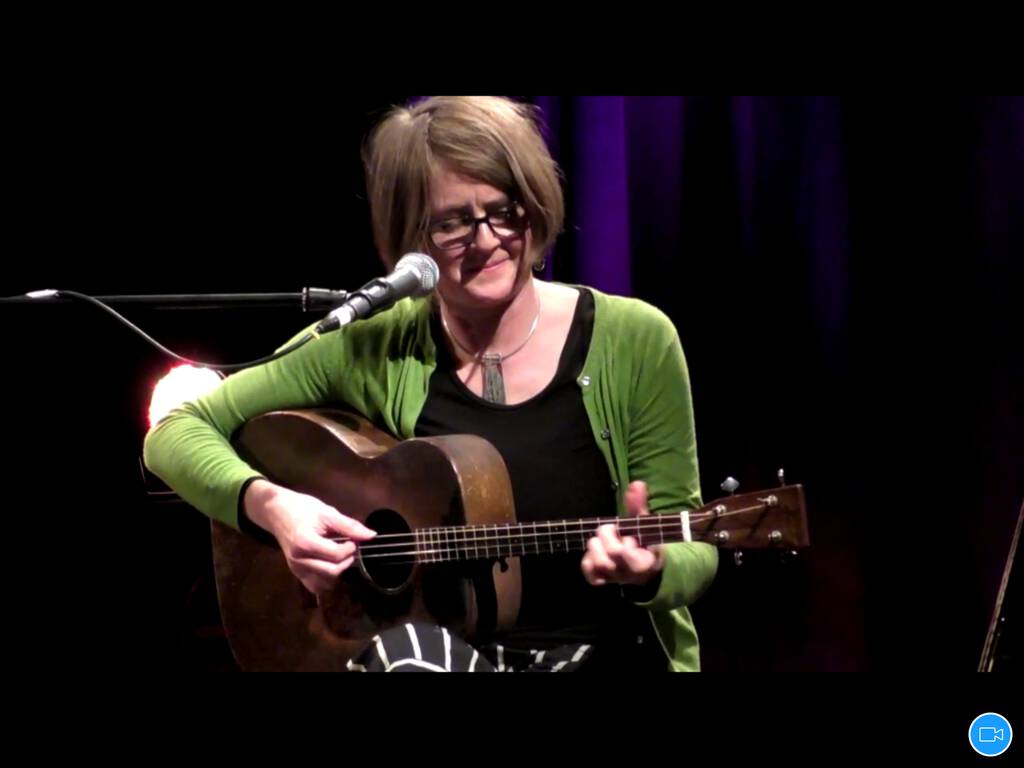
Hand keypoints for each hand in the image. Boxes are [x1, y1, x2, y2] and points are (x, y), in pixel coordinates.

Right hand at [244, 479, 375, 594]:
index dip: (350, 548)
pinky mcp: (295, 574)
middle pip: (332, 571)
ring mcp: (295, 569)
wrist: (276, 512)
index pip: (336, 555)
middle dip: (346, 561)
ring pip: (326, 583)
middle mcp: (298, 560)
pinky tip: (331, 565)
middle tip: (348, 548)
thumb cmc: (302, 508)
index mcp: (305, 543)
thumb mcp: (327, 512)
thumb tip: (371, 536)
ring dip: (338, 571)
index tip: (352, 539)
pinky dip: (327, 580)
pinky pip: (315, 586)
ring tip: (339, 556)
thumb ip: (349, 526)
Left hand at [580, 480, 663, 586]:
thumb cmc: (644, 543)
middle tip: (614, 533)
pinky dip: (588, 557)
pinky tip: (597, 552)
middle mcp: (624, 573)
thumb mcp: (644, 525)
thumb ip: (639, 506)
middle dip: (606, 535)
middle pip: (606, 552)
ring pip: (594, 559)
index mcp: (640, 563)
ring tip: (606, 542)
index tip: (627, 536)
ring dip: (597, 545)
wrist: (644, 569)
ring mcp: (610, 578)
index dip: (619, 539)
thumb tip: (636, 484)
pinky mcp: (598, 579)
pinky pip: (586, 566)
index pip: (619, 551)